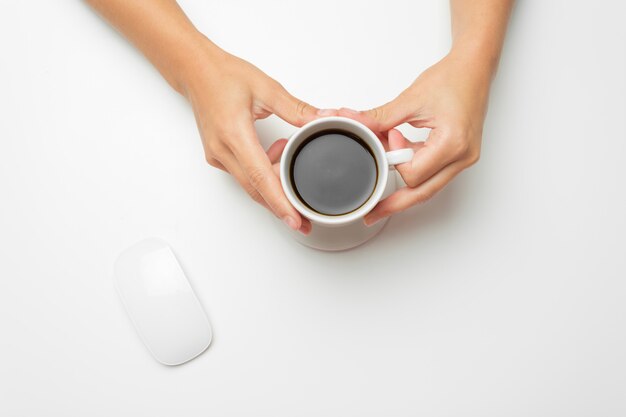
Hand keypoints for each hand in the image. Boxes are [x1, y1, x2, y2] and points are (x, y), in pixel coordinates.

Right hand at [182, 40, 334, 233]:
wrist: (195, 70)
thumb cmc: (225, 76)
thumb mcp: (266, 88)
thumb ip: (296, 109)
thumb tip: (322, 120)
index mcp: (234, 134)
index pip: (260, 177)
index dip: (279, 201)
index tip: (294, 219)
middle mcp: (222, 150)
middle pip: (256, 190)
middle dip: (281, 207)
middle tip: (304, 220)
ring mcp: (217, 155)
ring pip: (250, 184)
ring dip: (274, 182)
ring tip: (289, 157)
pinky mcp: (218, 156)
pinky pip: (244, 174)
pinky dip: (263, 172)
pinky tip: (275, 152)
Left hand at [339, 51, 491, 225]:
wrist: (474, 68)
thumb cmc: (452, 78)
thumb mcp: (410, 99)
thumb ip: (380, 117)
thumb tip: (355, 124)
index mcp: (453, 143)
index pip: (414, 174)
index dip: (395, 158)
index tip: (391, 136)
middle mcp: (463, 157)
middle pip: (423, 194)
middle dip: (395, 204)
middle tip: (372, 214)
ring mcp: (464, 159)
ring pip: (428, 188)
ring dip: (404, 185)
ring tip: (384, 177)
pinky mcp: (460, 157)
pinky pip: (434, 175)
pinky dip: (415, 171)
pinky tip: (402, 162)